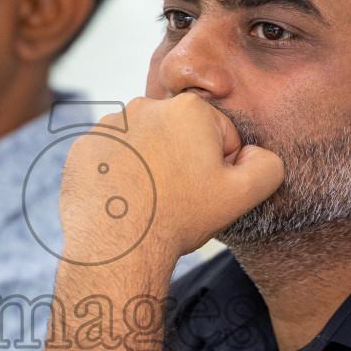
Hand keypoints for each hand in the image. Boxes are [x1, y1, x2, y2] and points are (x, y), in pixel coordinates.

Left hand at [59, 93, 283, 266]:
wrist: (117, 245)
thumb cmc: (178, 218)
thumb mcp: (242, 195)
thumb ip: (266, 166)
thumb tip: (256, 154)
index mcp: (189, 109)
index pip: (220, 137)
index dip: (219, 169)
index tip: (203, 192)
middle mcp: (146, 106)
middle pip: (180, 137)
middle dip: (183, 163)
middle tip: (176, 199)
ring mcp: (110, 126)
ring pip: (145, 146)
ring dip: (150, 167)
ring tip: (148, 201)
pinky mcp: (84, 147)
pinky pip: (112, 158)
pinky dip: (118, 175)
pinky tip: (122, 200)